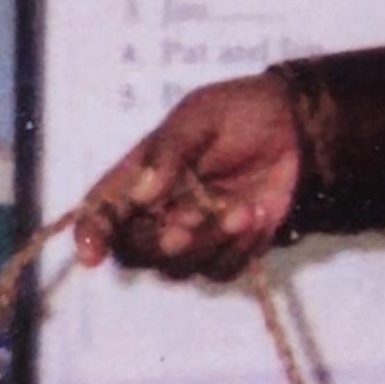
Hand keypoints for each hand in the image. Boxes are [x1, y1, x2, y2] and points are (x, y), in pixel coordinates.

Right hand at [69, 76, 302, 281]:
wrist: (294, 125)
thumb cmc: (236, 114)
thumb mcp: (199, 117)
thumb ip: (169, 151)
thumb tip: (141, 194)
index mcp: (137, 178)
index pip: (101, 212)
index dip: (90, 235)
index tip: (92, 254)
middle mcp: (157, 213)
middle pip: (136, 251)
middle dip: (161, 243)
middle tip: (188, 225)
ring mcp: (191, 236)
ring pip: (178, 268)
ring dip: (208, 243)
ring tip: (243, 209)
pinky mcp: (225, 249)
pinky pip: (221, 269)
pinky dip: (238, 248)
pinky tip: (259, 214)